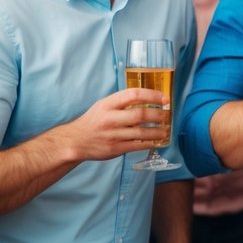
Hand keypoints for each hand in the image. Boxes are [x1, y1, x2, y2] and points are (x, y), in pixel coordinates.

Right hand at [57, 88, 172, 162]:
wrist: (76, 141)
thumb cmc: (93, 121)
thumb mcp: (103, 105)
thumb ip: (122, 102)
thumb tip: (147, 98)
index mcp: (108, 104)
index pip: (134, 94)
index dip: (152, 95)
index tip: (164, 98)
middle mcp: (110, 118)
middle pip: (140, 115)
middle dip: (158, 115)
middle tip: (166, 115)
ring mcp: (113, 135)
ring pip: (141, 132)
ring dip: (157, 131)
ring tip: (165, 130)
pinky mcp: (115, 148)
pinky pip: (137, 145)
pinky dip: (150, 143)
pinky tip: (156, 141)